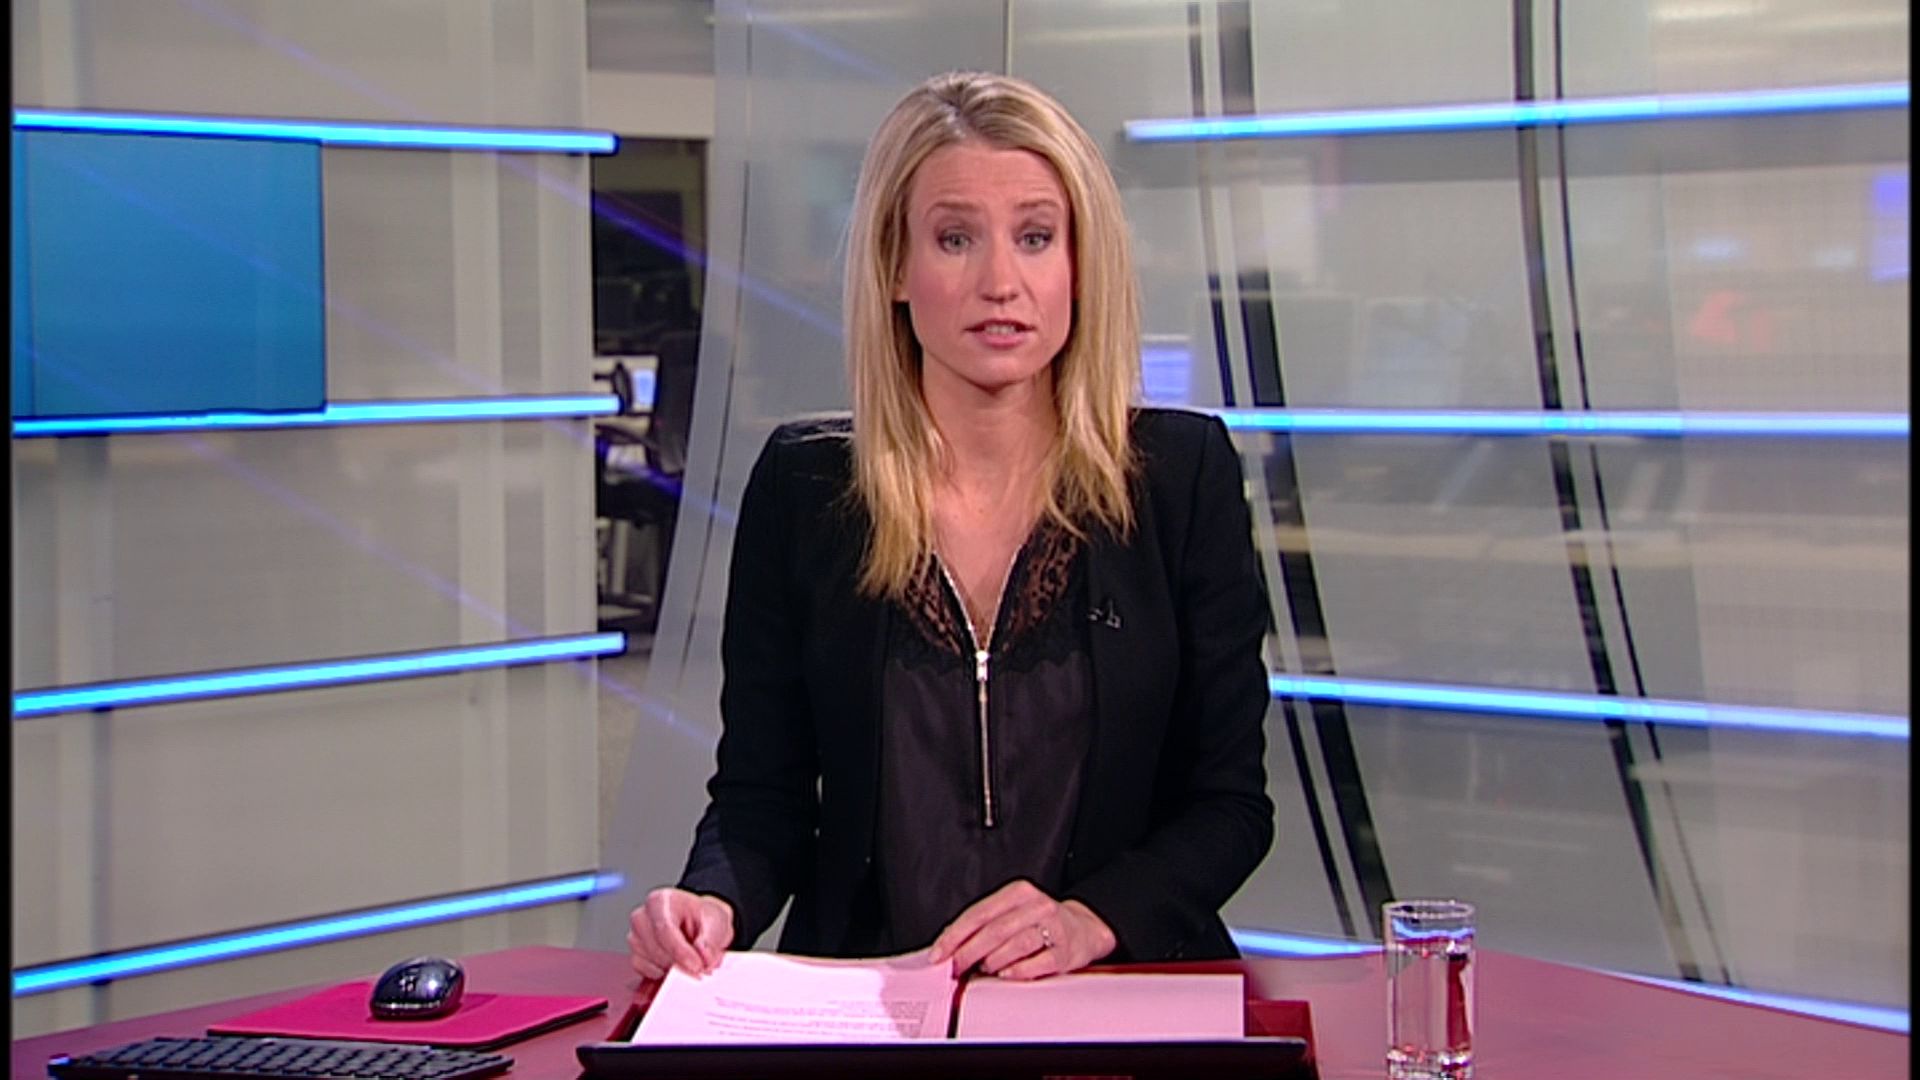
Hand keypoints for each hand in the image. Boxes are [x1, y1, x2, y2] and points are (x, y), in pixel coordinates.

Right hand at [627, 887, 734, 979]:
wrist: (698, 923)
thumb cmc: (702, 918)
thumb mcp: (716, 921)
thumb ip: (711, 939)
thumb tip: (704, 956)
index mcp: (659, 901)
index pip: (664, 929)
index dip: (681, 951)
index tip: (697, 966)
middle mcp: (642, 917)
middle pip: (657, 950)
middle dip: (681, 963)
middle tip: (702, 967)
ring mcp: (636, 937)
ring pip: (652, 964)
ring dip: (675, 969)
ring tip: (691, 959)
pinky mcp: (635, 956)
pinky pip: (647, 973)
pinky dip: (665, 974)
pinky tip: (677, 963)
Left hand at [927, 879, 1115, 979]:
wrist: (1084, 929)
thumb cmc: (1040, 922)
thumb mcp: (1012, 913)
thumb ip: (983, 925)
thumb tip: (948, 947)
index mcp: (1018, 892)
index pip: (978, 914)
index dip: (954, 936)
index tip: (939, 953)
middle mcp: (1037, 905)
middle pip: (995, 930)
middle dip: (968, 952)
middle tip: (955, 968)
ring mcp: (1054, 927)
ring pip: (1016, 944)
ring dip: (993, 961)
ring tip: (983, 970)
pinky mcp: (1066, 951)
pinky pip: (1039, 962)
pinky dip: (1019, 970)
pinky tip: (1006, 974)